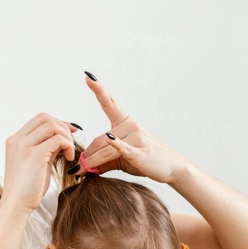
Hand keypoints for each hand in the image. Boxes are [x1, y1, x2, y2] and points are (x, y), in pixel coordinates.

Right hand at [2, 113, 76, 214]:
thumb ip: (45, 149)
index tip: (68, 134)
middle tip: (72, 142)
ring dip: (67, 137)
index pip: (38, 120)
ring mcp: (24, 146)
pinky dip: (68, 146)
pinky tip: (70, 158)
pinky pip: (58, 140)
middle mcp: (17, 140)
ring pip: (52, 126)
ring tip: (70, 153)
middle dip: (63, 127)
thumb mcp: (34, 164)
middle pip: (45, 118)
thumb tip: (61, 140)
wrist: (15, 206)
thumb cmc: (26, 190)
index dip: (57, 123)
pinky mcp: (34, 155)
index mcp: (15, 141)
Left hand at [73, 72, 190, 183]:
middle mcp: (130, 126)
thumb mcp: (121, 158)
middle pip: (99, 140)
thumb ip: (103, 160)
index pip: (109, 104)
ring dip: (91, 162)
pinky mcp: (140, 152)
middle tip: (75, 169)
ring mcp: (136, 138)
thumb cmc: (145, 160)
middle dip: (86, 156)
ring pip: (105, 148)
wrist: (172, 167)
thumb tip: (83, 168)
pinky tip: (110, 139)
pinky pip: (123, 148)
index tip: (87, 76)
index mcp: (125, 122)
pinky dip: (116, 145)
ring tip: (79, 172)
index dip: (98, 89)